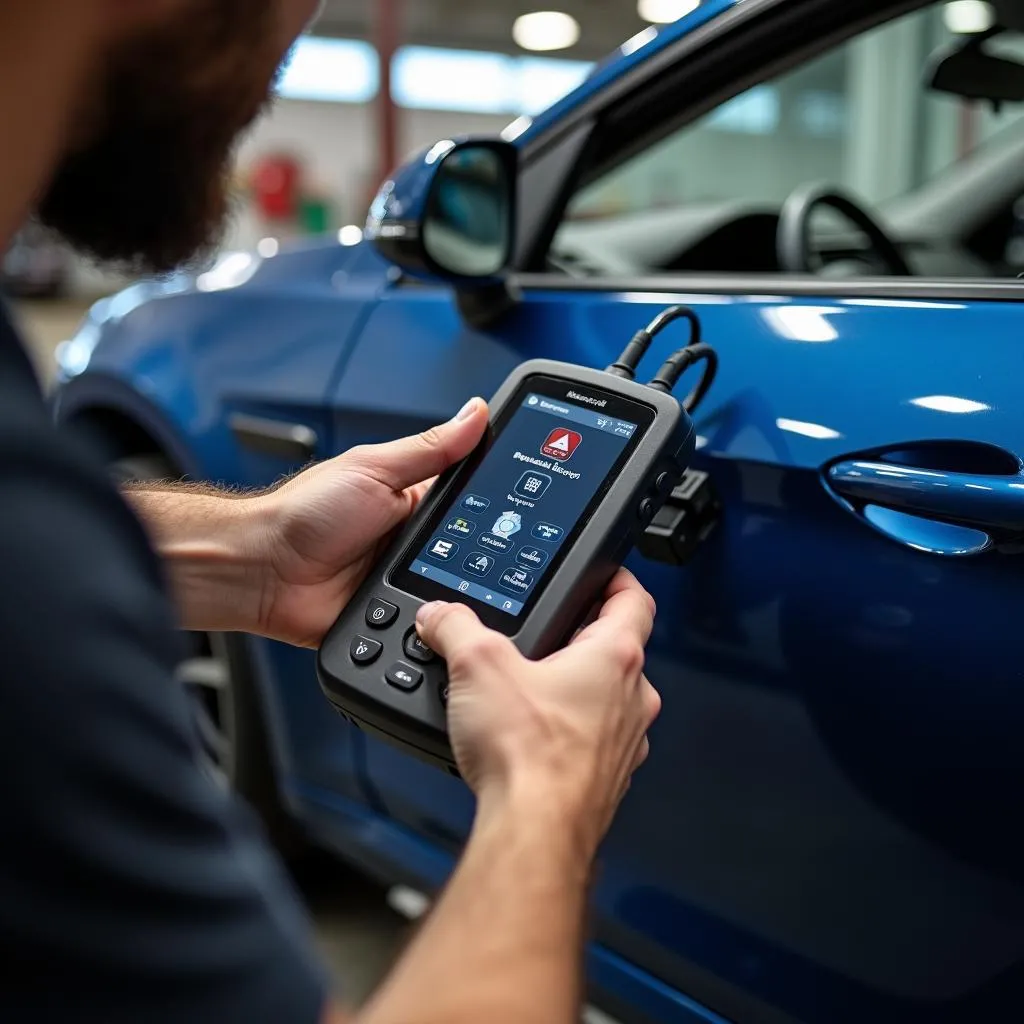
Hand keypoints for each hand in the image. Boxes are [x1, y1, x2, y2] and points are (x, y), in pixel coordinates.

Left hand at [256, 398, 488, 647]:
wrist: (260, 570)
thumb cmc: (302, 514)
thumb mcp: (374, 469)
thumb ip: (429, 449)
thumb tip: (475, 413)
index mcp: (411, 499)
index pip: (471, 499)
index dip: (498, 501)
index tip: (529, 503)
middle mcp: (411, 540)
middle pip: (470, 550)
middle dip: (484, 556)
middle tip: (499, 556)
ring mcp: (402, 579)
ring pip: (453, 591)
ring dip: (458, 592)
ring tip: (467, 588)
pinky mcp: (392, 616)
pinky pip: (427, 624)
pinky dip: (435, 623)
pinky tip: (441, 617)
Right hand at [415, 569, 660, 856]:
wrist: (534, 831)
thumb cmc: (528, 755)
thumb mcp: (477, 667)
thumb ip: (455, 629)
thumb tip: (441, 616)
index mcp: (615, 658)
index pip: (634, 598)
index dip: (616, 577)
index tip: (601, 571)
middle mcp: (632, 698)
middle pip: (617, 649)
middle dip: (580, 637)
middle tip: (546, 631)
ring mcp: (624, 742)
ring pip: (607, 698)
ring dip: (575, 687)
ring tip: (530, 687)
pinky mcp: (606, 779)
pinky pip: (593, 740)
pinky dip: (568, 732)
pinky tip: (530, 737)